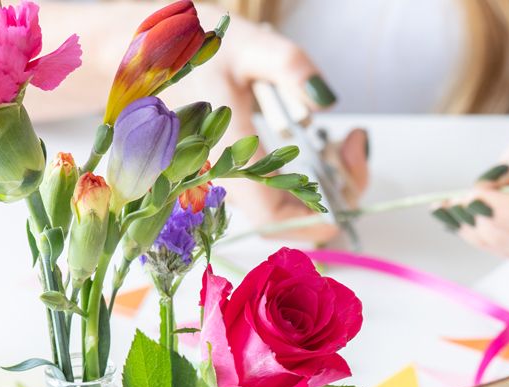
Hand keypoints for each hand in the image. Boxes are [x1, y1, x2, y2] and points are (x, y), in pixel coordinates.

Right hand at [177, 7, 369, 240]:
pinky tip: (325, 141)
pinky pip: (284, 192)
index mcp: (226, 159)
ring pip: (290, 208)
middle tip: (354, 143)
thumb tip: (325, 101)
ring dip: (327, 183)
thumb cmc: (195, 50)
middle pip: (290, 219)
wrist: (153, 57)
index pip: (273, 218)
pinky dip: (313, 175)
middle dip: (334, 193)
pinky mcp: (243, 176)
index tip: (346, 191)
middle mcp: (230, 183)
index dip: (313, 221)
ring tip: (345, 139)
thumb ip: (288, 66)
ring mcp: (236, 184)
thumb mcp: (247, 44)